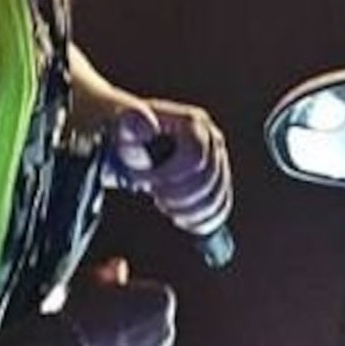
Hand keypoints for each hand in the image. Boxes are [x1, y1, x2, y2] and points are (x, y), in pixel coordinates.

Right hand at [62, 259, 175, 345]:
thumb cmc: (75, 310)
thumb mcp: (91, 279)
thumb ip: (110, 273)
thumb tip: (119, 267)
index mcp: (162, 299)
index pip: (148, 299)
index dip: (123, 302)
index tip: (102, 306)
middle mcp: (167, 331)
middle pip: (150, 330)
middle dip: (130, 331)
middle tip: (97, 332)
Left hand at [105, 101, 232, 242]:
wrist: (131, 143)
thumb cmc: (126, 134)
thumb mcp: (123, 127)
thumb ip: (132, 123)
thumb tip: (147, 125)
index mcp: (194, 123)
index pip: (195, 159)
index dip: (167, 175)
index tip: (139, 178)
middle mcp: (213, 140)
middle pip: (208, 181)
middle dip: (176, 195)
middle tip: (152, 192)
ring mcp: (219, 162)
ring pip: (216, 199)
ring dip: (186, 210)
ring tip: (162, 204)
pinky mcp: (217, 182)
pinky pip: (221, 208)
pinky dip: (201, 221)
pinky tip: (178, 219)